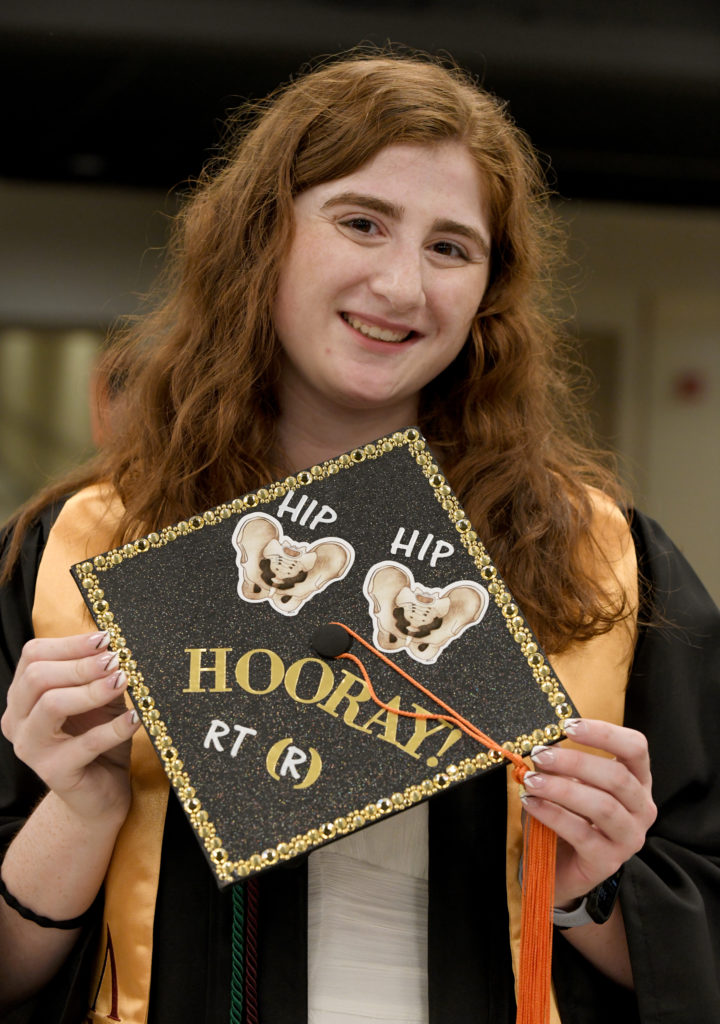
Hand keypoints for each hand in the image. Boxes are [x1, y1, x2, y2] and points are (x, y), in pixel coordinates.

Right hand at [1, 632, 140, 824]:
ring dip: (92, 690)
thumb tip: (114, 643)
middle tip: (116, 660)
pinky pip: (85, 744)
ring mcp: (31, 748)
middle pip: (38, 677)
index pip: (33, 656)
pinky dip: (113, 728)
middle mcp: (18, 721)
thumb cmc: (98, 737)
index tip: (105, 638)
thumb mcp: (98, 698)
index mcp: (22, 697)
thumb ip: (99, 673)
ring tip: (123, 681)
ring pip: (52, 705)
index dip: (70, 644)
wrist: (101, 792)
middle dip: (81, 664)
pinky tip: (135, 719)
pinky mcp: (54, 772)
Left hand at [520, 718, 656, 907]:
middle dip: (574, 761)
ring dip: (562, 788)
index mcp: (637, 780)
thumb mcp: (565, 783)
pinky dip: (553, 814)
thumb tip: (543, 747)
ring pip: (602, 806)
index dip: (604, 733)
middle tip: (539, 755)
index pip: (635, 747)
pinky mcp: (609, 862)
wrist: (558, 866)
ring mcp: (629, 838)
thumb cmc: (566, 816)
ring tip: (531, 781)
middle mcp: (642, 808)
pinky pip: (582, 833)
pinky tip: (531, 803)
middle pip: (617, 777)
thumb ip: (560, 765)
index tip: (568, 726)